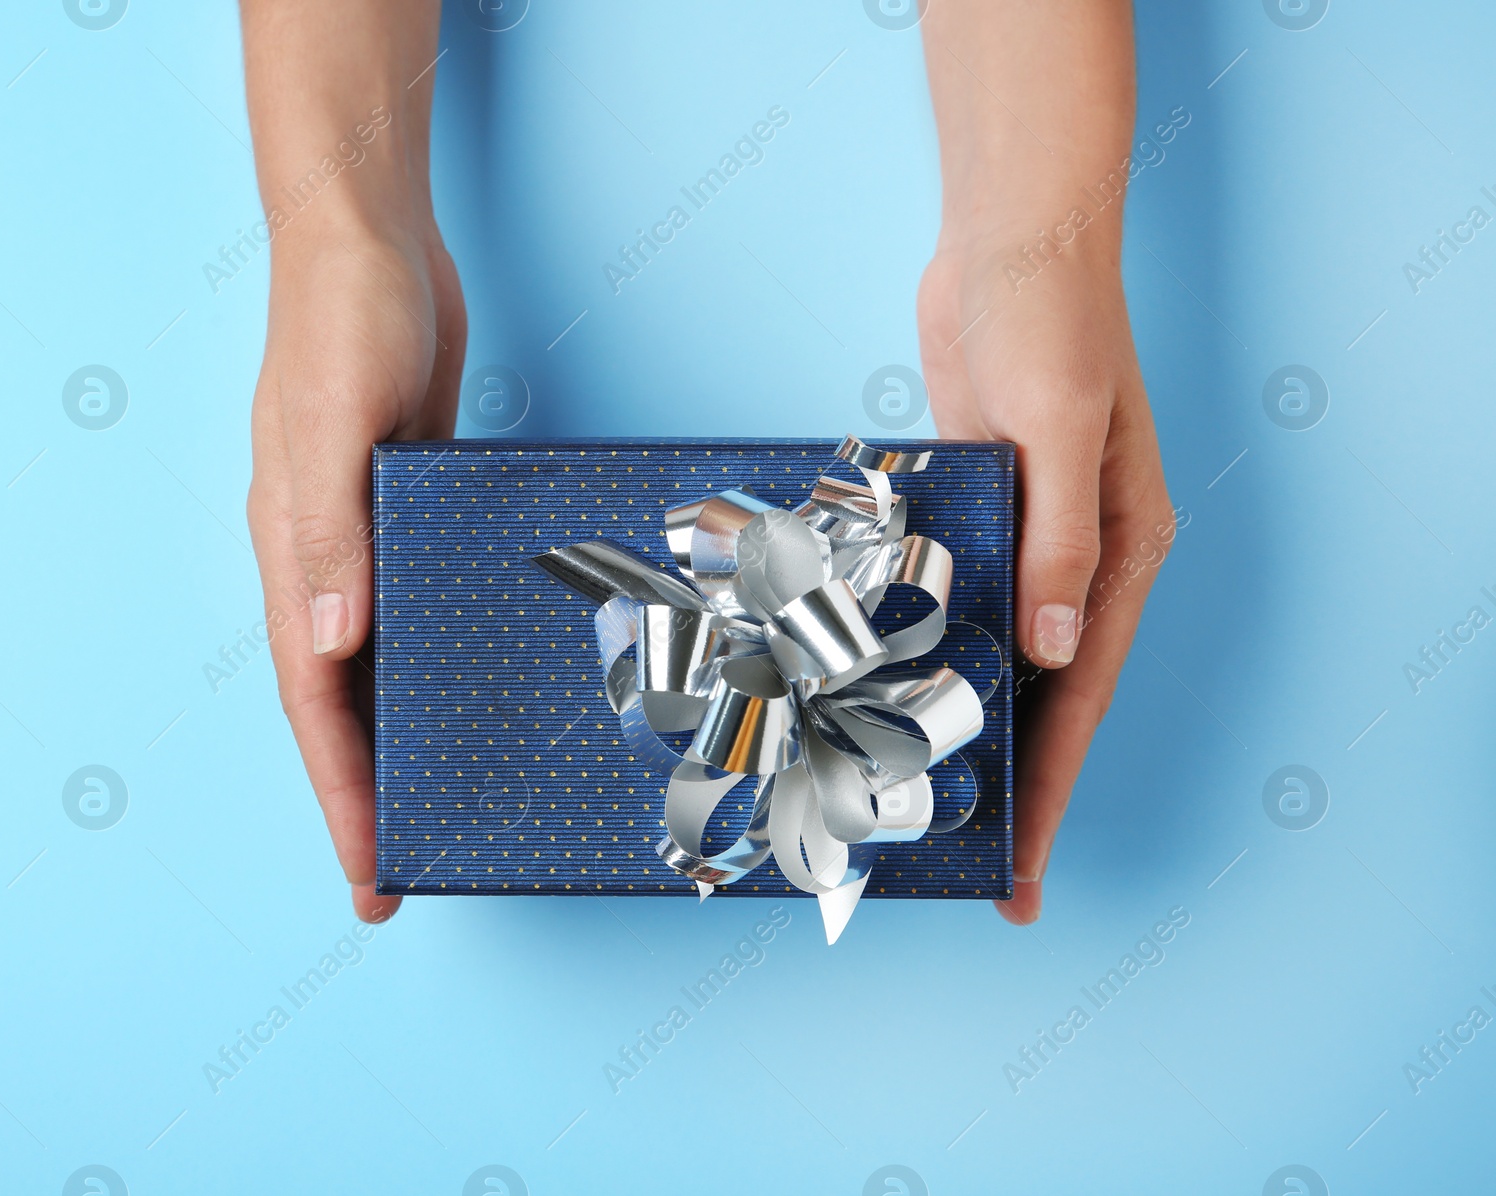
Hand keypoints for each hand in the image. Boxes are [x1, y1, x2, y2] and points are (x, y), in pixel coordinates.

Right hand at [246, 217, 465, 921]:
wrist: (372, 240)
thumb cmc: (344, 316)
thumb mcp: (338, 419)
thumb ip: (331, 531)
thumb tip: (333, 647)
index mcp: (296, 553)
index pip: (315, 702)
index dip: (342, 793)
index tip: (368, 870)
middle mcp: (328, 561)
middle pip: (344, 703)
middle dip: (368, 793)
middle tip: (400, 871)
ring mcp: (371, 539)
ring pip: (382, 666)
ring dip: (403, 738)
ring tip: (438, 804)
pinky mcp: (411, 511)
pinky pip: (420, 608)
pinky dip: (436, 660)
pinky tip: (473, 687)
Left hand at [918, 210, 1173, 925]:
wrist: (1008, 239)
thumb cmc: (1050, 317)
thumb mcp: (1058, 426)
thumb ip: (1058, 540)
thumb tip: (1056, 650)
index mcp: (1122, 549)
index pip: (1083, 698)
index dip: (1050, 788)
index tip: (1024, 868)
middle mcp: (1079, 556)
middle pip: (1044, 697)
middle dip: (1013, 784)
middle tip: (975, 868)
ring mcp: (1025, 535)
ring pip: (996, 656)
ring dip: (966, 721)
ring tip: (923, 799)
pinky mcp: (975, 509)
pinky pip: (954, 600)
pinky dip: (930, 649)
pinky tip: (892, 690)